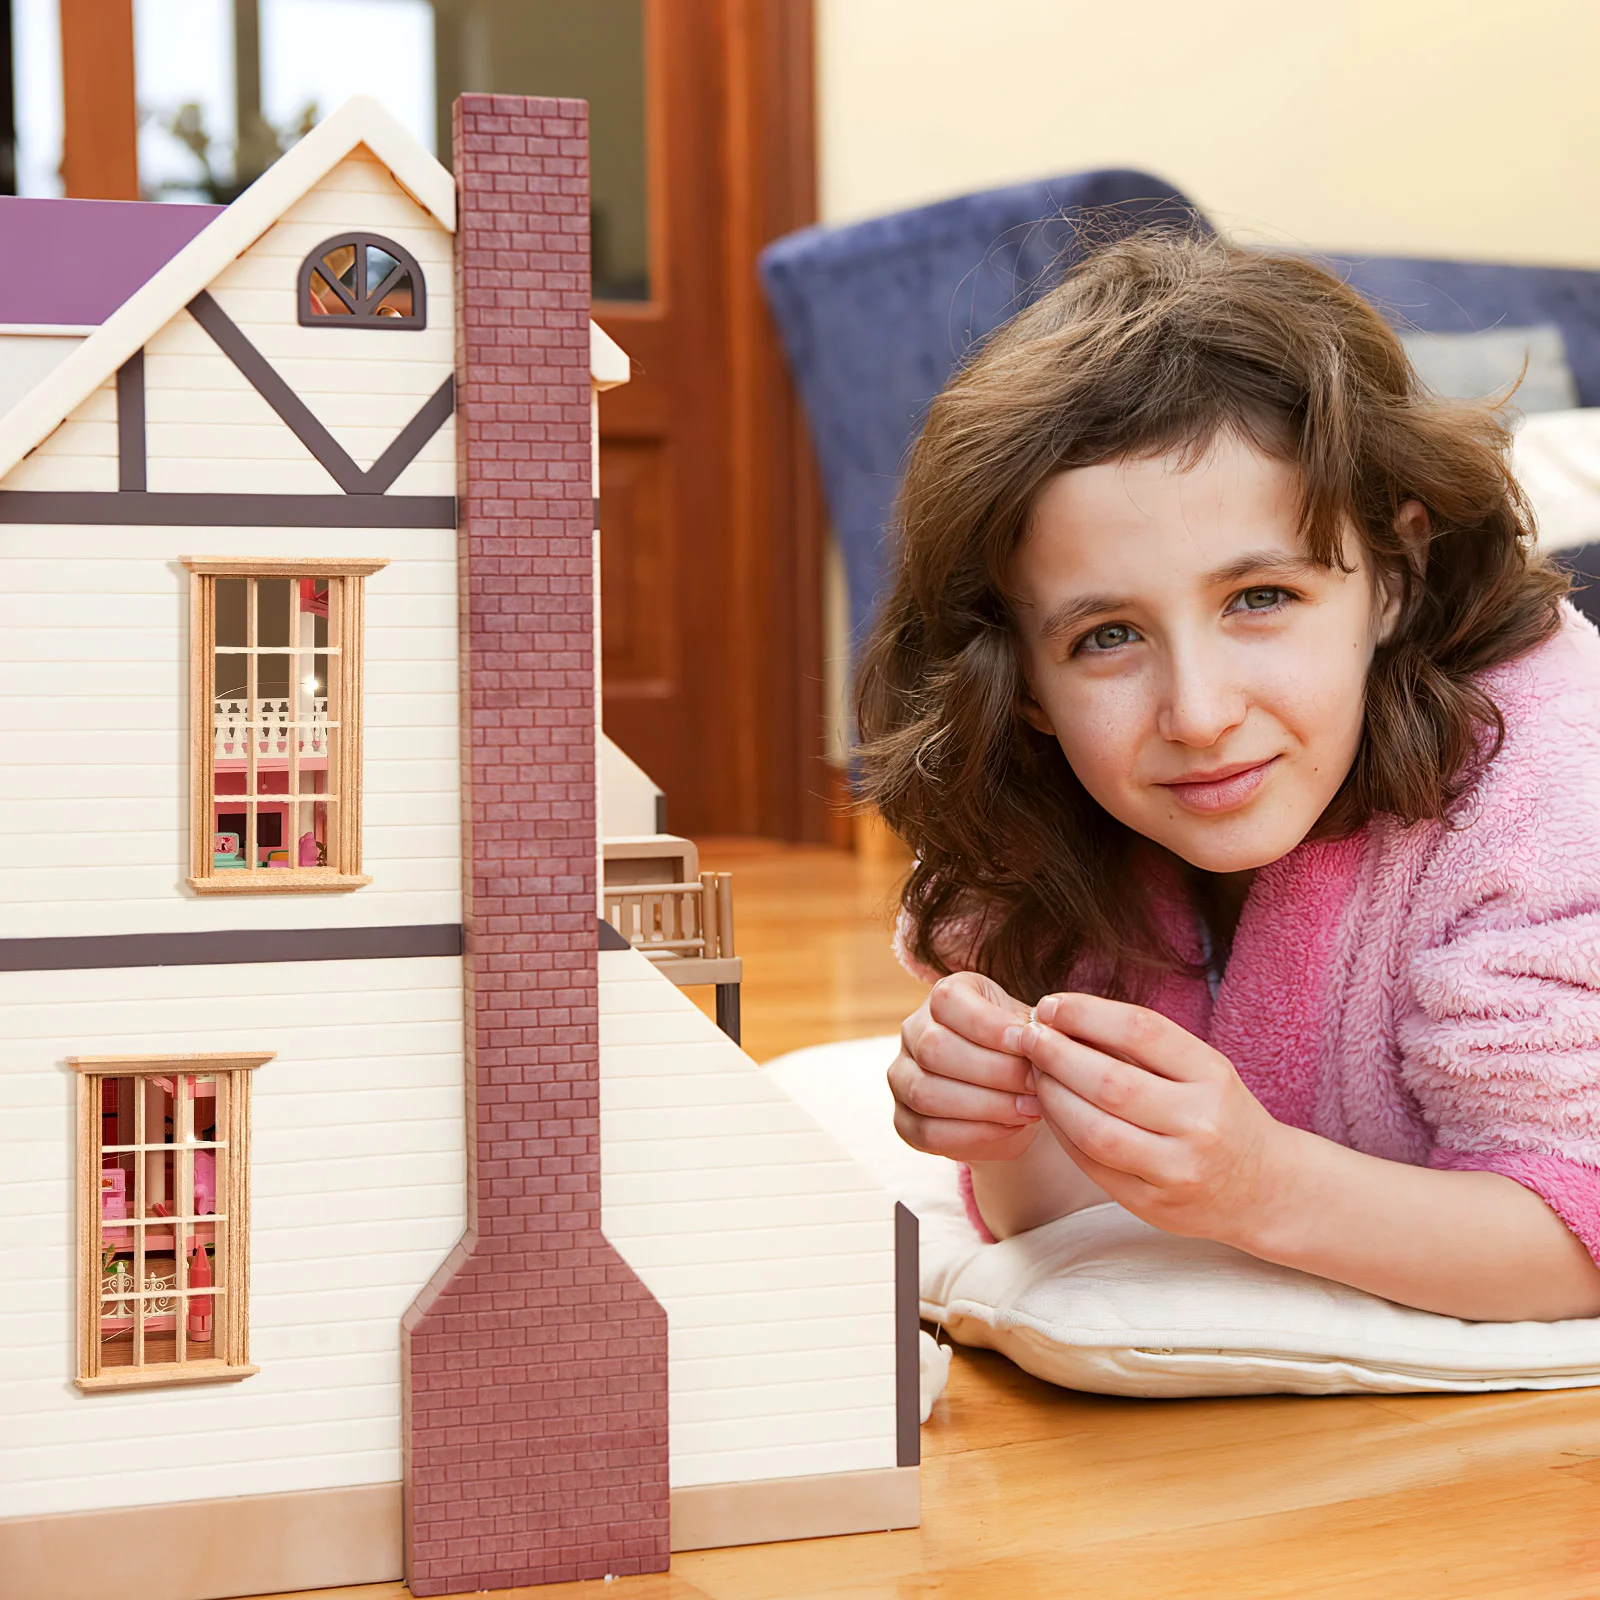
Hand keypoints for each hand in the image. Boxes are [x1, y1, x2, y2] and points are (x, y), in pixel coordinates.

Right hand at [889, 972, 1042, 1162]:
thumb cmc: (1020, 1053)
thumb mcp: (1029, 1030)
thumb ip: (1032, 1031)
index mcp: (943, 997)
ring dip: (985, 1106)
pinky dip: (973, 1133)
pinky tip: (1007, 1128)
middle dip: (993, 1071)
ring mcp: (901, 1076)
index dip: (989, 1025)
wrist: (1012, 1094)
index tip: (1029, 1044)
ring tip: (1027, 1109)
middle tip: (1034, 1085)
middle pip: (934, 1048)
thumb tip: (1040, 1039)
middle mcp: (913, 1031)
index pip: (948, 1002)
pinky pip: (927, 1131)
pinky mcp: (903, 1119)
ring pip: (926, 1093)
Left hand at [1011, 991, 1285, 1243]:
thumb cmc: (1219, 1114)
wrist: (1264, 1190)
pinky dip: (1061, 1132)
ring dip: (1051, 1095)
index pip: (1141, 1031)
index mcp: (1212, 1076)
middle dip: (1056, 1054)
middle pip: (1109, 1082)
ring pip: (1093, 1130)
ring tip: (1033, 1072)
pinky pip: (1091, 1164)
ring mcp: (1176, 1170)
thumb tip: (1060, 1016)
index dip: (1086, 1013)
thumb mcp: (1200, 1070)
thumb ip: (1140, 1046)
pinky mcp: (1151, 1205)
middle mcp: (1199, 1123)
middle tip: (1026, 1037)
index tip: (1050, 1005)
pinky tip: (1048, 1109)